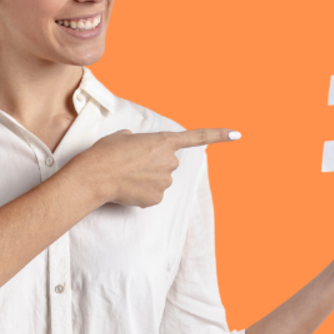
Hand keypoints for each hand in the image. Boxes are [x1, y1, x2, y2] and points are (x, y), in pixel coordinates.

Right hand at [70, 128, 239, 207]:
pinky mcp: (156, 198)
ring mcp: (164, 182)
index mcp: (163, 141)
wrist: (95, 176)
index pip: (197, 137)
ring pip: (160, 180)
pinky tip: (127, 188)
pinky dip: (141, 192)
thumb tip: (140, 152)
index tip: (238, 134)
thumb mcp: (123, 137)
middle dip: (154, 163)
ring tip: (126, 175)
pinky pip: (152, 194)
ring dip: (146, 178)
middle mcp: (169, 161)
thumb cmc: (106, 153)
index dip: (219, 135)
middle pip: (168, 163)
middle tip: (132, 163)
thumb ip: (140, 141)